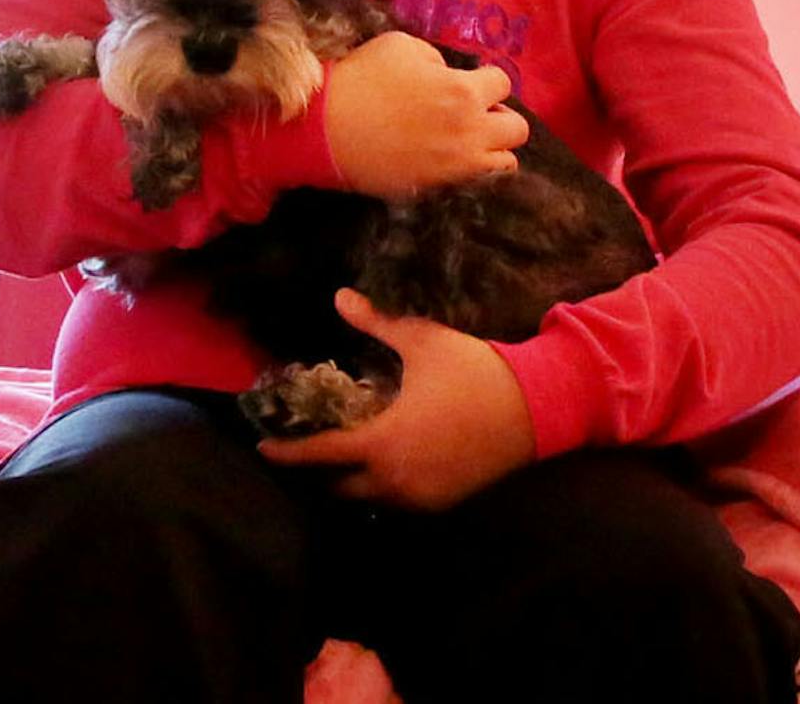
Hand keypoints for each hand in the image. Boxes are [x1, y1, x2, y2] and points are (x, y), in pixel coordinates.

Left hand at [257, 289, 536, 509]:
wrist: (537, 408)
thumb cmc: (474, 372)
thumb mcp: (423, 341)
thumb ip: (377, 323)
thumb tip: (340, 297)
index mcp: (384, 441)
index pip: (321, 454)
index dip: (288, 452)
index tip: (262, 448)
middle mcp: (396, 478)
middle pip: (339, 486)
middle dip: (318, 471)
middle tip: (307, 446)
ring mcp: (421, 496)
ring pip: (369, 497)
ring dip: (351, 480)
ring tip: (341, 452)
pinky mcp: (442, 502)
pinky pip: (397, 501)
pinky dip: (382, 486)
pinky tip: (382, 461)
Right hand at [322, 34, 528, 197]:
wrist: (325, 127)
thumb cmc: (362, 79)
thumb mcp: (402, 46)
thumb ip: (438, 59)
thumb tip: (449, 75)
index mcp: (463, 91)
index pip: (503, 83)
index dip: (485, 80)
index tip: (469, 82)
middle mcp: (469, 132)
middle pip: (517, 128)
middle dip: (498, 116)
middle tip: (473, 113)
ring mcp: (456, 166)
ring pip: (507, 163)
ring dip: (494, 147)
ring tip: (469, 140)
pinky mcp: (438, 187)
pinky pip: (477, 183)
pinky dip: (475, 171)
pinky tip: (453, 159)